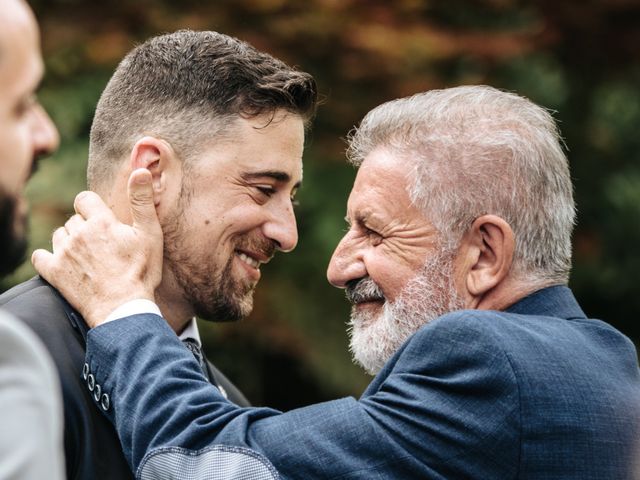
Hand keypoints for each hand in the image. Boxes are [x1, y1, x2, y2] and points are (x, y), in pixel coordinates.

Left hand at [32, 169, 162, 327]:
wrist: (123, 308)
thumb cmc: (140, 272)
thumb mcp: (149, 234)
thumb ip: (142, 200)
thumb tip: (141, 170)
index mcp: (100, 222)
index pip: (84, 199)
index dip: (93, 207)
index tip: (103, 220)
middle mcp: (78, 234)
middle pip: (73, 219)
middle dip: (85, 227)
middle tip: (102, 244)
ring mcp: (64, 253)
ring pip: (59, 235)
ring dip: (70, 240)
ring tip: (87, 254)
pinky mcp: (54, 272)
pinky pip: (40, 256)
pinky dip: (48, 257)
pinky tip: (62, 262)